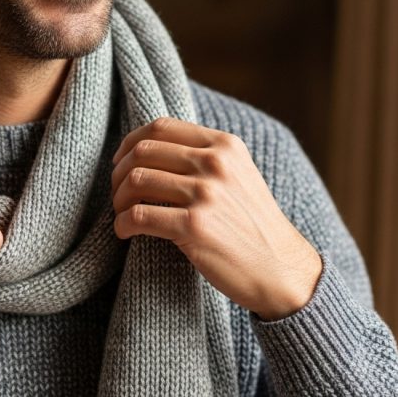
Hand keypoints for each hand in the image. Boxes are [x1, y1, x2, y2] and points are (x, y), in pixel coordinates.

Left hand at [111, 118, 321, 319]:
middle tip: (117, 194)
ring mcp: (206, 193)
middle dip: (120, 172)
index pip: (161, 127)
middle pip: (143, 151)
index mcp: (224, 145)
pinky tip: (124, 233)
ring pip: (136, 180)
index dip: (130, 143)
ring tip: (122, 214)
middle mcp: (215, 163)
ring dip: (119, 199)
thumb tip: (149, 149)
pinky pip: (139, 216)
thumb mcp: (238, 176)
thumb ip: (204, 157)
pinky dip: (122, 224)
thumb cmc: (252, 226)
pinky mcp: (195, 226)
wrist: (280, 270)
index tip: (120, 162)